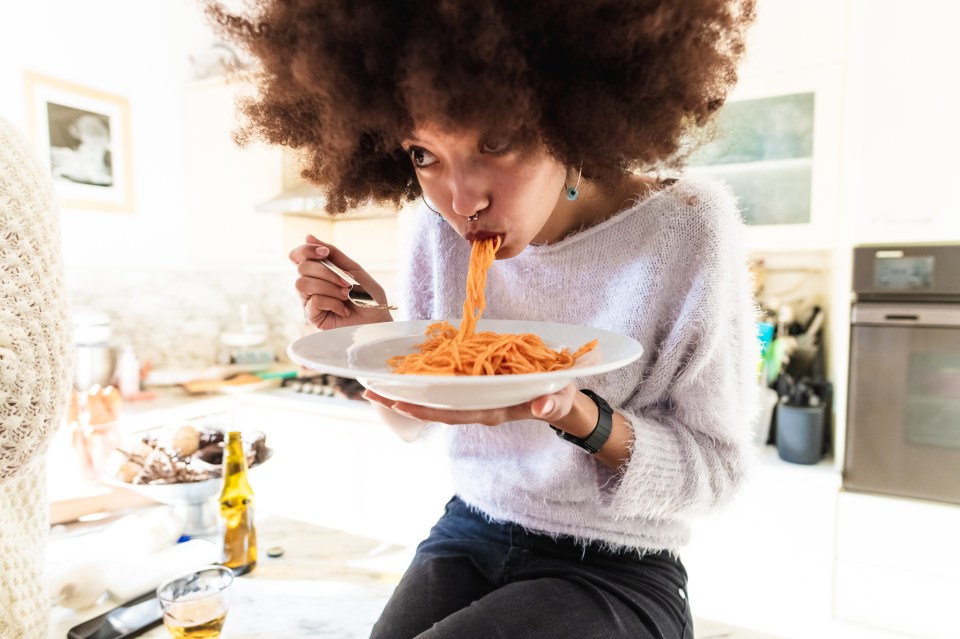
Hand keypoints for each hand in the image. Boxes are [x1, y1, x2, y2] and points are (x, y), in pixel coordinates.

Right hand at [289, 234, 392, 329]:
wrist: (378, 321)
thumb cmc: (368, 296)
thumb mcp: (353, 269)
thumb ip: (333, 253)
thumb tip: (308, 236)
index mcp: (318, 272)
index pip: (298, 256)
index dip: (306, 250)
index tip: (325, 253)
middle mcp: (310, 285)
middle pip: (301, 268)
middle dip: (326, 272)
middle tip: (346, 283)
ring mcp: (309, 302)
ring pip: (302, 284)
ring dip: (329, 287)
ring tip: (346, 296)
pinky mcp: (312, 317)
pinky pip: (313, 301)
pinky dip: (333, 302)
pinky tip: (344, 310)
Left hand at [361, 383, 579, 426]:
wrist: (558, 399)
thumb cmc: (558, 398)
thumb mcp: (560, 399)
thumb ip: (553, 404)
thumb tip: (542, 407)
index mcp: (491, 410)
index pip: (453, 412)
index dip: (426, 408)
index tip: (399, 401)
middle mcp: (475, 406)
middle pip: (433, 407)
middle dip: (402, 401)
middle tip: (369, 392)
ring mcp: (472, 398)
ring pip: (433, 398)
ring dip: (404, 392)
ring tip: (374, 384)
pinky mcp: (473, 386)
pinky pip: (442, 386)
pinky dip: (420, 379)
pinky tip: (400, 372)